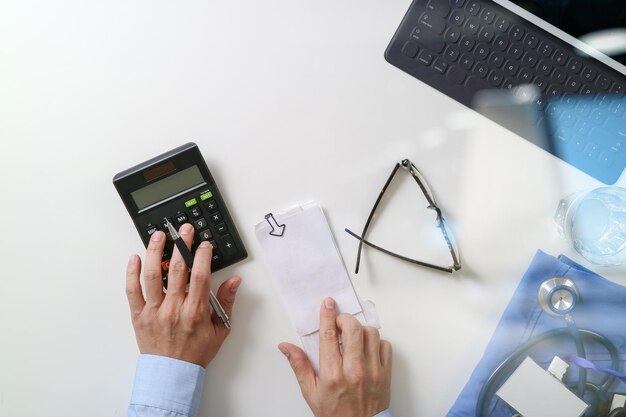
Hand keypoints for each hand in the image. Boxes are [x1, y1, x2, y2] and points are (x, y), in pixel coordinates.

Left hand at [125, 224, 241, 366]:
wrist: (172, 374)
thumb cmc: (196, 352)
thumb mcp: (221, 329)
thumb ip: (227, 302)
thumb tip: (234, 281)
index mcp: (195, 312)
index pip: (201, 275)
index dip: (203, 255)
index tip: (204, 244)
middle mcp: (174, 309)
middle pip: (177, 269)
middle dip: (181, 244)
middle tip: (184, 229)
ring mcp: (154, 311)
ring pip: (152, 275)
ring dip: (154, 251)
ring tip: (158, 235)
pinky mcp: (139, 315)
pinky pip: (132, 291)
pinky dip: (131, 272)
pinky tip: (135, 257)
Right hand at [278, 298, 391, 416]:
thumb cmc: (335, 413)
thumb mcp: (310, 392)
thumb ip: (299, 366)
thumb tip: (286, 347)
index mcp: (332, 375)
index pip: (329, 336)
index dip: (327, 316)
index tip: (327, 304)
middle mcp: (354, 371)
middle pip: (353, 329)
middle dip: (345, 318)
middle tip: (340, 321)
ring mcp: (373, 371)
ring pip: (371, 333)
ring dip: (360, 329)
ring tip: (353, 336)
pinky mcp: (386, 373)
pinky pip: (385, 345)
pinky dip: (376, 342)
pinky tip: (366, 348)